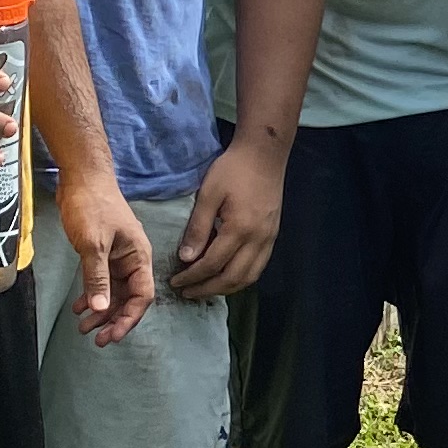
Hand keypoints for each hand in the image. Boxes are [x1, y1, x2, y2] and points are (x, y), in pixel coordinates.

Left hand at [55, 174, 156, 347]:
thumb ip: (98, 278)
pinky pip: (101, 281)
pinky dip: (92, 295)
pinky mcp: (102, 253)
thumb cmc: (92, 206)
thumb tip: (102, 309)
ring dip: (101, 310)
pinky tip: (80, 307)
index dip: (128, 318)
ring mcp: (117, 257)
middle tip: (95, 339)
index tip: (111, 335)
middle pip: (129, 298)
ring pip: (113, 292)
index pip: (142, 296)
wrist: (81, 178)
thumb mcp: (93, 244)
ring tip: (83, 327)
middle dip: (113, 320)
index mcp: (139, 257)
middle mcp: (132, 260)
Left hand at [169, 131, 288, 302]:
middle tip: (186, 293)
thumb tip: (186, 258)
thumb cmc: (233, 169)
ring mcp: (269, 239)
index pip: (213, 264)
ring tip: (204, 289)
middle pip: (232, 278)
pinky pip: (257, 267)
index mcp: (240, 229)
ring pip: (248, 277)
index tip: (175, 282)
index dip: (192, 277)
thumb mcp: (208, 194)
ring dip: (225, 288)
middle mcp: (258, 239)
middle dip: (207, 289)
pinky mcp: (272, 236)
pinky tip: (226, 276)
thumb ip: (198, 227)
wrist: (264, 154)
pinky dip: (240, 278)